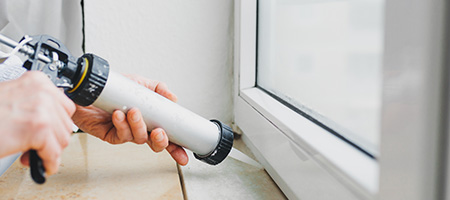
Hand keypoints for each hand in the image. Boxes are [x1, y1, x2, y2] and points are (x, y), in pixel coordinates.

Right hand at [0, 71, 75, 174]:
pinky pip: (54, 152)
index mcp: (37, 81)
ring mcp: (42, 109)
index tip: (47, 132)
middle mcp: (42, 92)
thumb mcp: (13, 98)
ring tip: (29, 152)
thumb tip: (54, 119)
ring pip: (62, 139)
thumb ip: (35, 104)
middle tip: (35, 145)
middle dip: (52, 139)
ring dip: (48, 151)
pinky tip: (38, 163)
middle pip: (66, 124)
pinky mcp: (38, 129)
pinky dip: (48, 163)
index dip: (56, 124)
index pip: (65, 107)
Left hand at [72, 74, 187, 164]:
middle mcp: (138, 128)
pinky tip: (118, 114)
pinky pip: (120, 135)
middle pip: (155, 143)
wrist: (87, 87)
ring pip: (138, 138)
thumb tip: (174, 98)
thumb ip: (158, 89)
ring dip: (138, 126)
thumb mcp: (140, 83)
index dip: (176, 148)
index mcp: (149, 119)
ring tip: (134, 112)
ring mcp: (125, 132)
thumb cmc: (112, 88)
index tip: (183, 156)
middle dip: (160, 141)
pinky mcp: (110, 134)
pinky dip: (121, 125)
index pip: (166, 136)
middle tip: (159, 132)